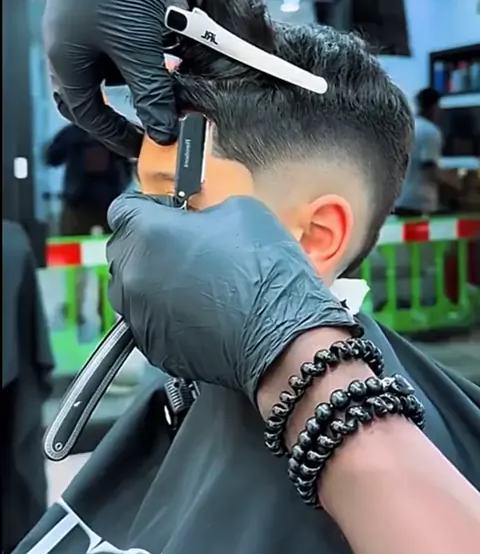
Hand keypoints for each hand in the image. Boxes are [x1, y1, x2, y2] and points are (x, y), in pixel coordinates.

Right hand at [43, 0, 177, 157]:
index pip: (87, 114)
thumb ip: (150, 93)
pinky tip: (170, 46)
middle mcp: (69, 43)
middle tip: (151, 121)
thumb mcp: (137, 48)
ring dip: (143, 76)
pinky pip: (124, 40)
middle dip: (125, 109)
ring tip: (172, 79)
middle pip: (94, 93)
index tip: (146, 147)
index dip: (117, 135)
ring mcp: (85, 22)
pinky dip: (147, 50)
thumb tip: (162, 132)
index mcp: (65, 59)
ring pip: (115, 66)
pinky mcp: (103, 4)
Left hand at [107, 194, 359, 401]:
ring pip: (134, 287)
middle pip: (126, 248)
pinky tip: (201, 311)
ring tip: (197, 282)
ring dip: (156, 279)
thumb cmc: (264, 275)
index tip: (171, 212)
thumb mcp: (241, 210)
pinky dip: (167, 313)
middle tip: (189, 246)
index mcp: (147, 233)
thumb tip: (196, 219)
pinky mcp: (151, 346)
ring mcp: (138, 315)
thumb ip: (203, 208)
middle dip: (151, 243)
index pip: (124, 207)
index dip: (150, 207)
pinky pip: (149, 320)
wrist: (281, 339)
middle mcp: (133, 274)